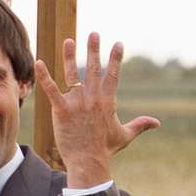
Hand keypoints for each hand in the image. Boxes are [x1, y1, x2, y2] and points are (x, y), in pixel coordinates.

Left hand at [43, 29, 157, 186]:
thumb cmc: (105, 149)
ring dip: (69, 56)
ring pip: (72, 75)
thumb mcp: (125, 135)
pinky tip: (39, 63)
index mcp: (107, 102)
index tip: (118, 44)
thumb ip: (140, 125)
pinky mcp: (62, 111)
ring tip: (68, 41)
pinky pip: (52, 90)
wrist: (89, 162)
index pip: (113, 75)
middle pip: (92, 69)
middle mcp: (93, 99)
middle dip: (94, 49)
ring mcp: (77, 104)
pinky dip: (45, 76)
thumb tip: (157, 123)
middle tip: (94, 33)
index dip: (115, 58)